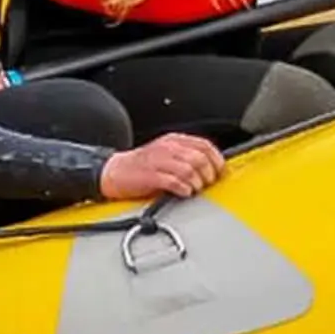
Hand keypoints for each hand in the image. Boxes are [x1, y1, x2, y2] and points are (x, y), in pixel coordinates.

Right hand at [99, 132, 224, 200]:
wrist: (115, 172)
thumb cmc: (142, 166)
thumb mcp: (166, 154)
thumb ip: (187, 156)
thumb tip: (213, 167)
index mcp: (173, 141)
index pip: (204, 145)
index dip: (216, 160)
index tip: (219, 172)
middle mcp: (167, 148)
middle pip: (200, 158)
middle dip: (208, 174)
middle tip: (206, 184)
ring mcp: (158, 161)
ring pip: (190, 170)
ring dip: (197, 183)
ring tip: (194, 189)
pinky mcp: (150, 176)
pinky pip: (175, 182)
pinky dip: (183, 189)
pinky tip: (183, 192)